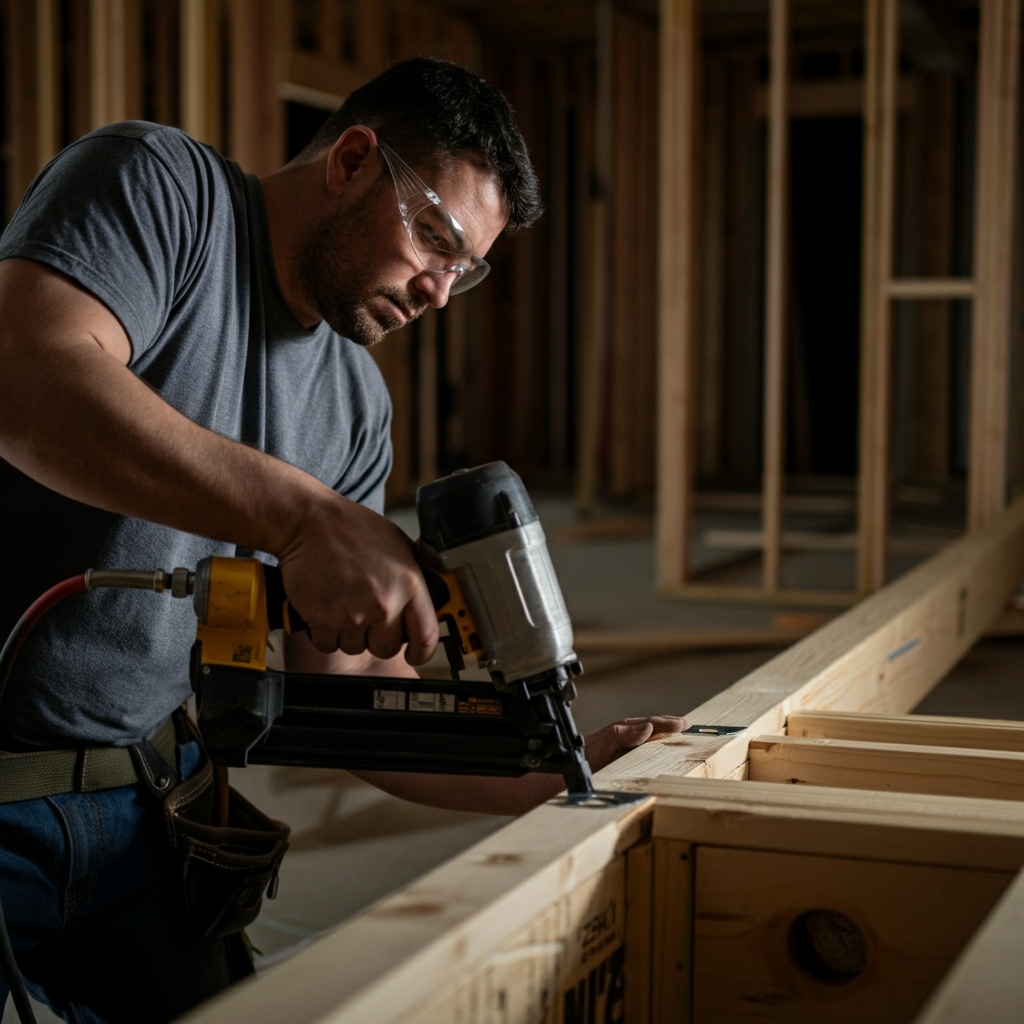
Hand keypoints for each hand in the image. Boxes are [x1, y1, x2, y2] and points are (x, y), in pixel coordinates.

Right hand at [275, 490, 437, 664]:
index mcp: (410, 583)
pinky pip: (328, 643)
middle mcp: (385, 601)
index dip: (422, 651)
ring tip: (342, 602)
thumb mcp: (399, 546)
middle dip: (376, 638)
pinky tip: (324, 606)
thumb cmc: (352, 529)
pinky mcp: (323, 618)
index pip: (426, 634)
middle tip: (365, 615)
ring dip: (348, 633)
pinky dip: (324, 631)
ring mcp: (353, 612)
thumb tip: (426, 605)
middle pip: (387, 648)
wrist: (309, 521)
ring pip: (355, 647)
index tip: (415, 654)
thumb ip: (413, 579)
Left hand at [583, 715, 688, 772]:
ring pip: (649, 739)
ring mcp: (624, 749)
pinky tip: (663, 755)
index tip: (683, 725)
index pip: (650, 724)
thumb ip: (622, 734)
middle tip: (687, 726)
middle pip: (652, 728)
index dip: (668, 724)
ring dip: (665, 737)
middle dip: (670, 726)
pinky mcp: (623, 762)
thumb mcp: (602, 745)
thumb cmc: (583, 761)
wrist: (568, 778)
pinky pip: (644, 754)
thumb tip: (648, 727)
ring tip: (680, 735)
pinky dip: (657, 751)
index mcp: (622, 730)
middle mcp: (625, 737)